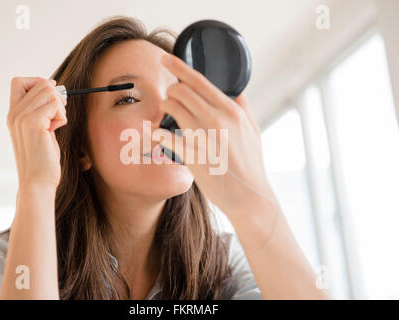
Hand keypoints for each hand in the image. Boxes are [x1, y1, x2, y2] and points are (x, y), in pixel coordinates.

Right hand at [7, 77, 67, 189]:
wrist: (37, 182)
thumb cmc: (43, 160)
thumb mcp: (39, 131)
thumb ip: (41, 112)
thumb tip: (55, 90)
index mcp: (13, 115)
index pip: (19, 81)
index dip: (38, 83)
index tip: (52, 98)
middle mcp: (14, 114)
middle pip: (41, 84)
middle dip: (57, 96)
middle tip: (58, 116)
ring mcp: (22, 117)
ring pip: (49, 92)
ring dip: (60, 107)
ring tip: (55, 125)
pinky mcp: (34, 123)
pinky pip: (55, 105)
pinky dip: (62, 116)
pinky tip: (56, 129)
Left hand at [158, 54, 277, 214]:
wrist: (248, 196)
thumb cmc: (251, 164)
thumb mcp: (253, 130)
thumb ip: (243, 107)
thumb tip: (234, 90)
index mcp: (232, 111)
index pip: (200, 81)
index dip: (178, 66)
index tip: (164, 58)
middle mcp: (217, 120)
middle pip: (181, 90)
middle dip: (171, 90)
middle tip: (171, 97)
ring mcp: (203, 137)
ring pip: (171, 108)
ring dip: (164, 107)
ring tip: (167, 113)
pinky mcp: (191, 155)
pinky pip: (165, 135)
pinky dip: (158, 131)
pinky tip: (159, 133)